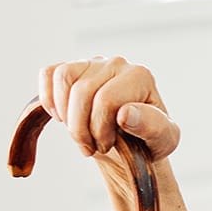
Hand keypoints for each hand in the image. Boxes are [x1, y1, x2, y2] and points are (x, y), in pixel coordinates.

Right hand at [38, 57, 179, 164]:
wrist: (133, 143)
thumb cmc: (149, 140)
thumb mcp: (163, 141)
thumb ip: (153, 127)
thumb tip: (126, 113)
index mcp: (141, 77)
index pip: (106, 100)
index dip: (100, 130)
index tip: (108, 145)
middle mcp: (118, 64)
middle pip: (82, 91)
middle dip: (81, 128)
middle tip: (92, 146)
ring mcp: (93, 63)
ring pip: (63, 79)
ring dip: (65, 114)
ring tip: (79, 133)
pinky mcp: (73, 69)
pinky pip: (49, 73)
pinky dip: (48, 98)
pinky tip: (62, 117)